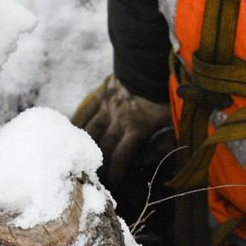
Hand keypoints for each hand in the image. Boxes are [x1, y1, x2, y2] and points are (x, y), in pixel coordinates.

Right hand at [72, 74, 171, 188]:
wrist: (151, 61)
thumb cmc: (165, 91)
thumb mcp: (173, 116)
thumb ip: (167, 138)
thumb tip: (159, 155)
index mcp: (136, 128)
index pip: (121, 156)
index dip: (115, 172)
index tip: (112, 184)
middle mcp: (118, 120)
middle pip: (103, 147)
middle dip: (98, 164)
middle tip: (93, 177)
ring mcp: (107, 106)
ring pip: (90, 130)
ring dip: (84, 145)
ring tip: (78, 159)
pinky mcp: (102, 94)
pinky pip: (86, 112)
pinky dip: (78, 123)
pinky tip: (72, 132)